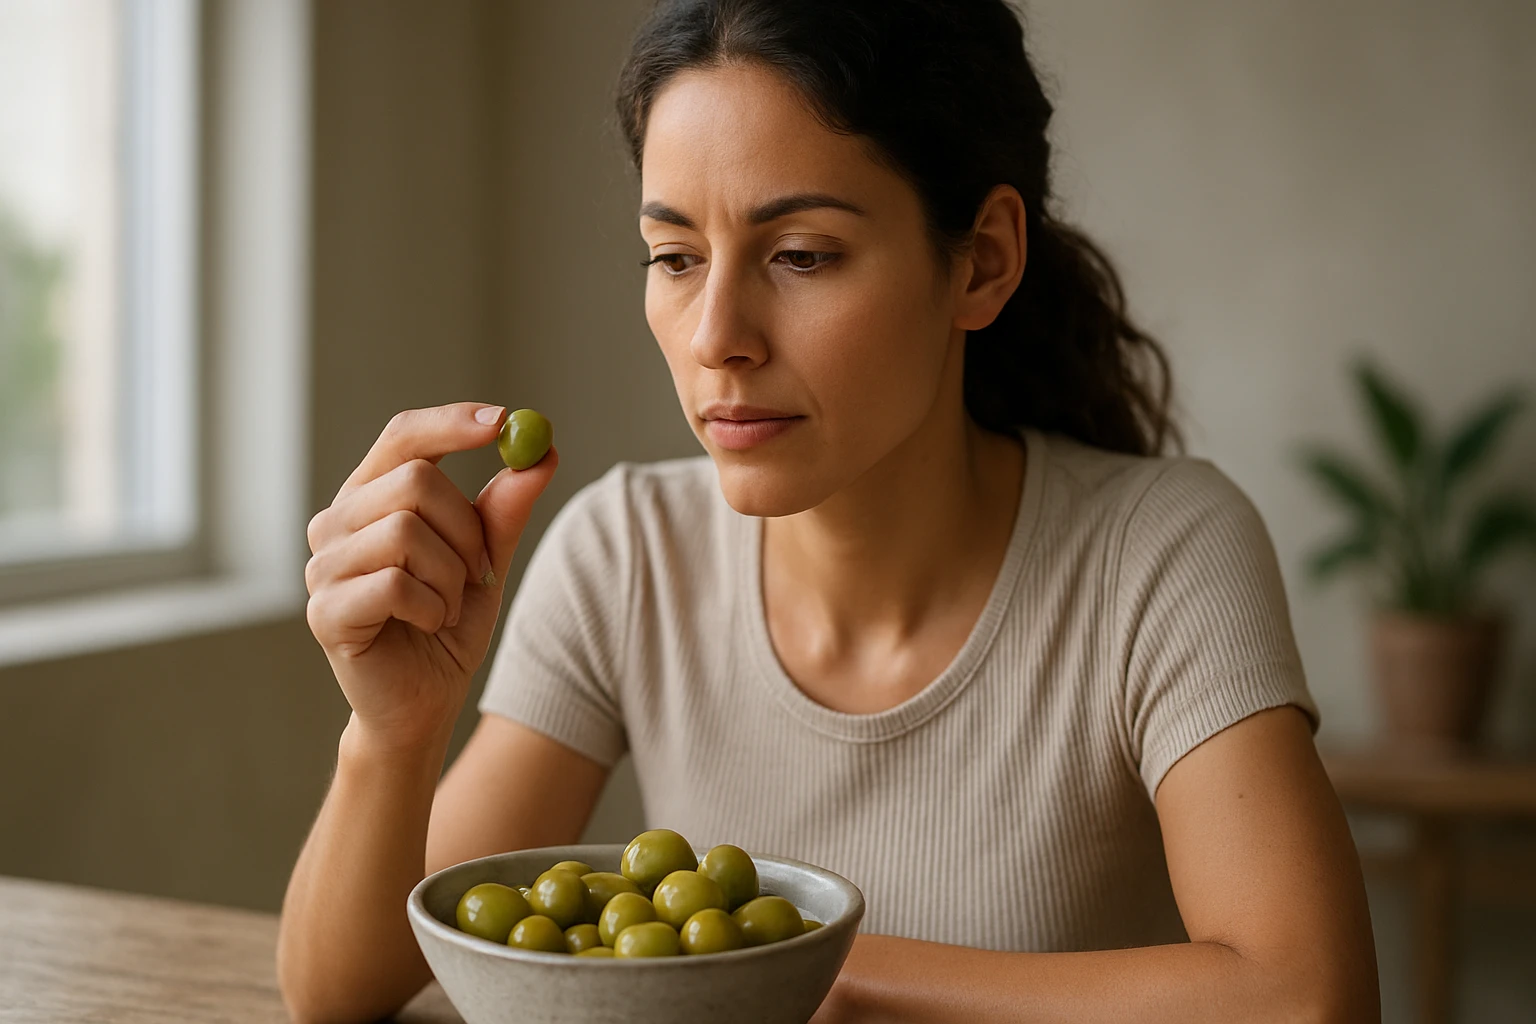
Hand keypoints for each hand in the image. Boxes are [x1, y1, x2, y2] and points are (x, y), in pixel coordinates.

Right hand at [304, 403, 557, 751]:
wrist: (424, 704)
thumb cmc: (446, 626)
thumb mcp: (485, 561)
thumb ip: (505, 509)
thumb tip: (542, 452)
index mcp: (370, 498)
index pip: (403, 436)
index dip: (450, 424)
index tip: (503, 421)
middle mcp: (335, 523)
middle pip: (415, 480)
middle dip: (467, 528)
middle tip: (478, 570)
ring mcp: (322, 567)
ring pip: (408, 532)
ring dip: (451, 576)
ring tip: (446, 606)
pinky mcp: (325, 611)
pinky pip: (397, 584)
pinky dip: (432, 607)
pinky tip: (427, 625)